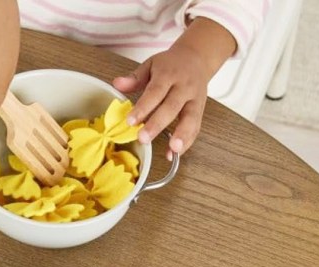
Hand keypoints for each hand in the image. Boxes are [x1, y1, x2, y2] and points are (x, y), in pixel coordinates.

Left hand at [112, 17, 235, 158]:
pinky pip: (196, 127)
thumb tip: (117, 84)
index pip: (155, 92)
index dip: (143, 107)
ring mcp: (195, 99)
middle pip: (172, 107)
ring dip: (182, 135)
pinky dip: (187, 142)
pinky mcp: (201, 110)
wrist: (197, 59)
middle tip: (143, 138)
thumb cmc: (170, 65)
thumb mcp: (151, 64)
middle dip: (158, 124)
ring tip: (172, 149)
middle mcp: (184, 87)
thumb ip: (135, 77)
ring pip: (191, 119)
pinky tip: (174, 153)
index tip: (130, 121)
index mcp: (169, 74)